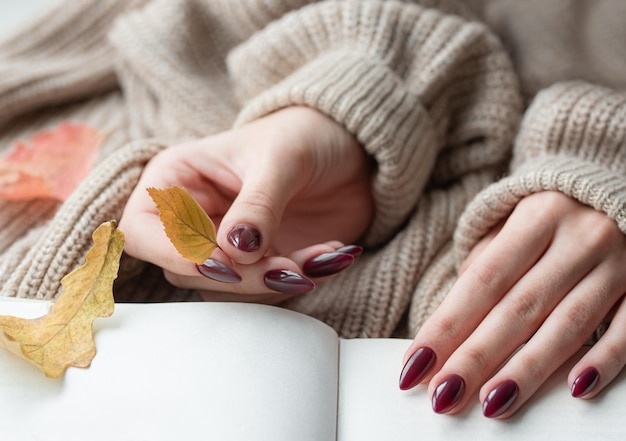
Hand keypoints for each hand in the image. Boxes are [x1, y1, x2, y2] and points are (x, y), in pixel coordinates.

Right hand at [119, 106, 372, 302]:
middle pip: (186, 270)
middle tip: (290, 268)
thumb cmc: (302, 136)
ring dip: (271, 284)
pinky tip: (326, 256)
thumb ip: (257, 204)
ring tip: (319, 257)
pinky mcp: (255, 264)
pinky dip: (294, 282)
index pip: (142, 230)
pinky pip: (261, 291)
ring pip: (223, 289)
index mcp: (177, 179)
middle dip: (240, 276)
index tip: (225, 261)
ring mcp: (223, 244)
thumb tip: (236, 251)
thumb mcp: (280, 159)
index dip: (175, 253)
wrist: (346, 150)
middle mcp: (191, 217)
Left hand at [400, 191, 625, 417]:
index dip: (447, 326)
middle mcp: (577, 239)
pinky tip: (576, 388)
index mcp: (536, 218)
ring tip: (492, 403)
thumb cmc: (552, 216)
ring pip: (567, 325)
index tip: (416, 364)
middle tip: (444, 394)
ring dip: (527, 369)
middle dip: (476, 356)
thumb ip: (487, 266)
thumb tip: (452, 324)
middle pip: (518, 308)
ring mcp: (617, 264)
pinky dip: (604, 360)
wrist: (618, 189)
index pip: (482, 281)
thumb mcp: (515, 223)